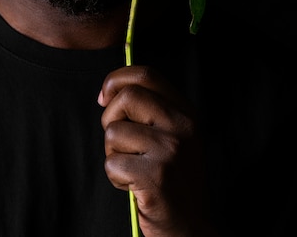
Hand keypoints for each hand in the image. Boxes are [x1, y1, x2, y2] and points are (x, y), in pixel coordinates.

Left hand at [98, 65, 219, 236]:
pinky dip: (116, 178)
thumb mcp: (173, 135)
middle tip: (119, 142)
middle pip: (126, 96)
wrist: (191, 227)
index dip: (116, 80)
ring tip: (134, 169)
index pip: (146, 74)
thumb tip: (108, 91)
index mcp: (186, 111)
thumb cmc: (173, 178)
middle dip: (110, 118)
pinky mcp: (156, 176)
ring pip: (113, 132)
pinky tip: (134, 186)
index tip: (105, 98)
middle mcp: (182, 126)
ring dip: (113, 154)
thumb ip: (150, 108)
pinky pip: (112, 164)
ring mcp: (171, 150)